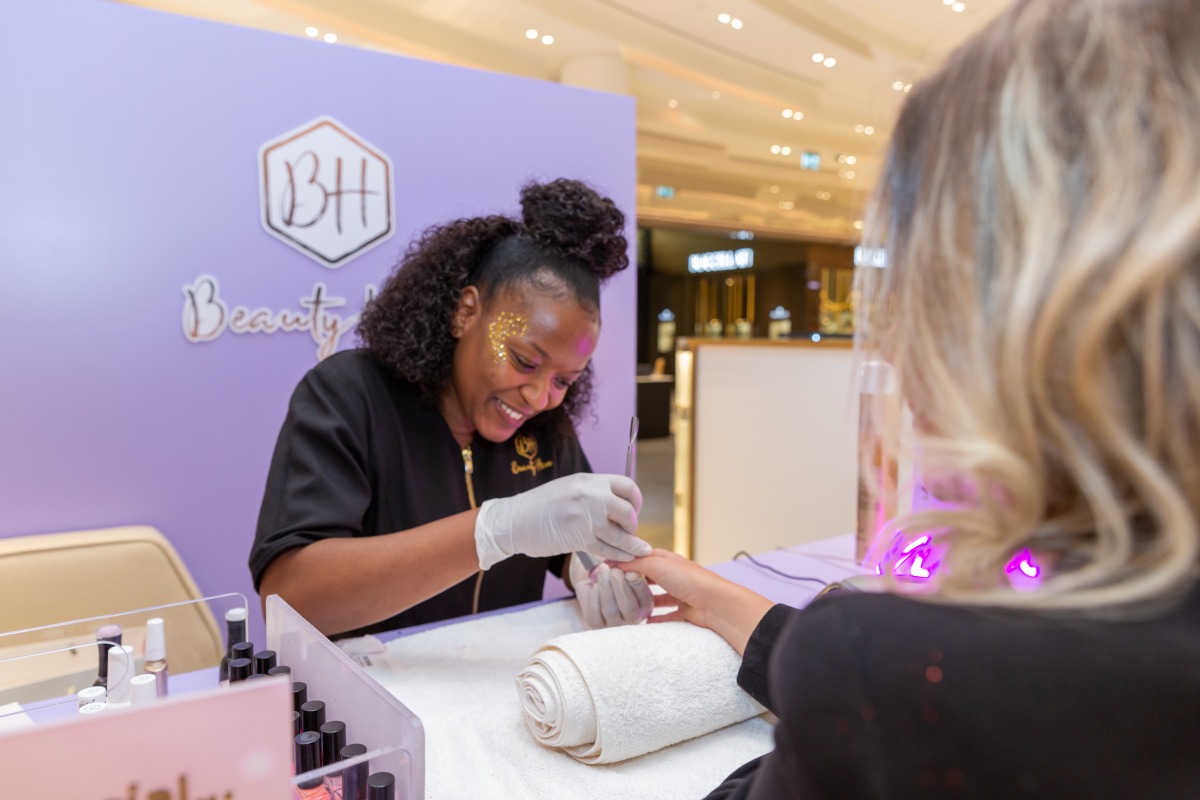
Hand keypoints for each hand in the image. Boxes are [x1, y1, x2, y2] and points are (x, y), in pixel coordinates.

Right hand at [475, 473, 651, 569]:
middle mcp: (591, 495)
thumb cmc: (540, 507)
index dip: (635, 500)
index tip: (633, 510)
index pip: (627, 486)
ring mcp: (586, 517)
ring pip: (621, 534)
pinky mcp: (580, 538)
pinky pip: (608, 548)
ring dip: (632, 544)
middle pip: (628, 511)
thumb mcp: (569, 488)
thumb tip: (617, 506)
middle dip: (633, 525)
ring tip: (637, 551)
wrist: (514, 520)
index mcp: (589, 480)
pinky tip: (624, 557)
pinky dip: (619, 554)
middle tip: (629, 532)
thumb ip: (593, 494)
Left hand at [570, 554, 652, 627]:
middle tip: (615, 570)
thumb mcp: (625, 565)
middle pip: (629, 609)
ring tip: (603, 571)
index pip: (645, 599)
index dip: (638, 586)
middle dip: (621, 587)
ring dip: (606, 589)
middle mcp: (632, 618)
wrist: (592, 574)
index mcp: (645, 605)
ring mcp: (613, 623)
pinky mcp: (595, 623)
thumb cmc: (613, 569)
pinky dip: (595, 597)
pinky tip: (595, 585)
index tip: (631, 572)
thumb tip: (637, 561)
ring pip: (611, 610)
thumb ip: (633, 566)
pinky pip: (595, 614)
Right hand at [614, 549, 773, 655]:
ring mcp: (680, 593)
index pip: (643, 556)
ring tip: (627, 606)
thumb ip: (636, 562)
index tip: (608, 567)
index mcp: (668, 559)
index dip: (626, 560)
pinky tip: (644, 622)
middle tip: (614, 587)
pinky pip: (667, 616)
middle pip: (650, 576)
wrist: (715, 603)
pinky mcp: (685, 611)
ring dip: (644, 600)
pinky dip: (656, 618)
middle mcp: (674, 575)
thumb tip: (615, 561)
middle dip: (634, 580)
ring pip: (658, 597)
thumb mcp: (657, 564)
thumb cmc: (689, 579)